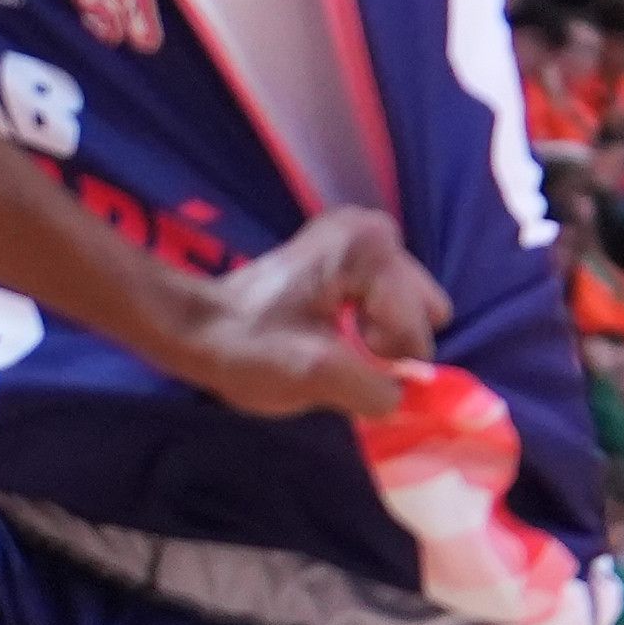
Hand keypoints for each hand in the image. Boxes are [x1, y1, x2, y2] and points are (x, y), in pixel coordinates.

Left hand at [152, 205, 442, 425]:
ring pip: (409, 309)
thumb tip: (408, 396)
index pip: (415, 332)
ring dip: (378, 335)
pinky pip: (391, 300)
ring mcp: (365, 233)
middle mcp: (375, 229)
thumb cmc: (249, 349)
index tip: (337, 357)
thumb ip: (376, 391)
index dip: (383, 362)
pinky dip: (368, 322)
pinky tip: (332, 325)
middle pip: (422, 312)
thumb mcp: (315, 378)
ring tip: (330, 336)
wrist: (201, 325)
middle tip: (337, 347)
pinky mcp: (353, 247)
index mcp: (370, 249)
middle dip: (387, 343)